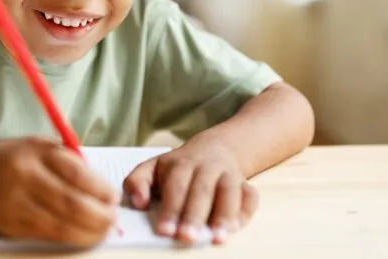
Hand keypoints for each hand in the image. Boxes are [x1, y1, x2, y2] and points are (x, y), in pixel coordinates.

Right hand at [0, 137, 119, 246]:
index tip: (114, 196)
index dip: (101, 189)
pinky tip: (81, 233)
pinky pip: (46, 236)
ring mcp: (15, 204)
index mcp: (36, 152)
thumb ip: (71, 162)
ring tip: (102, 230)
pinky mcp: (9, 226)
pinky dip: (69, 237)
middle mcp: (24, 177)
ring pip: (60, 227)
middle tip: (112, 218)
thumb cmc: (17, 158)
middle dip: (99, 216)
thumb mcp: (43, 147)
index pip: (77, 174)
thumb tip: (105, 190)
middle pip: (71, 204)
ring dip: (88, 232)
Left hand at [123, 144, 258, 244]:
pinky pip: (250, 197)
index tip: (164, 230)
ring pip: (229, 192)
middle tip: (187, 238)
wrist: (214, 149)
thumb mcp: (152, 168)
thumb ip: (137, 182)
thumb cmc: (178, 168)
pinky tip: (235, 228)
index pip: (175, 186)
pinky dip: (245, 213)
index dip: (170, 209)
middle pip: (202, 190)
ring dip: (224, 216)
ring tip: (217, 238)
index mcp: (180, 163)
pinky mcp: (245, 185)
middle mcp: (206, 167)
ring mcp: (228, 174)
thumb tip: (138, 203)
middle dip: (194, 215)